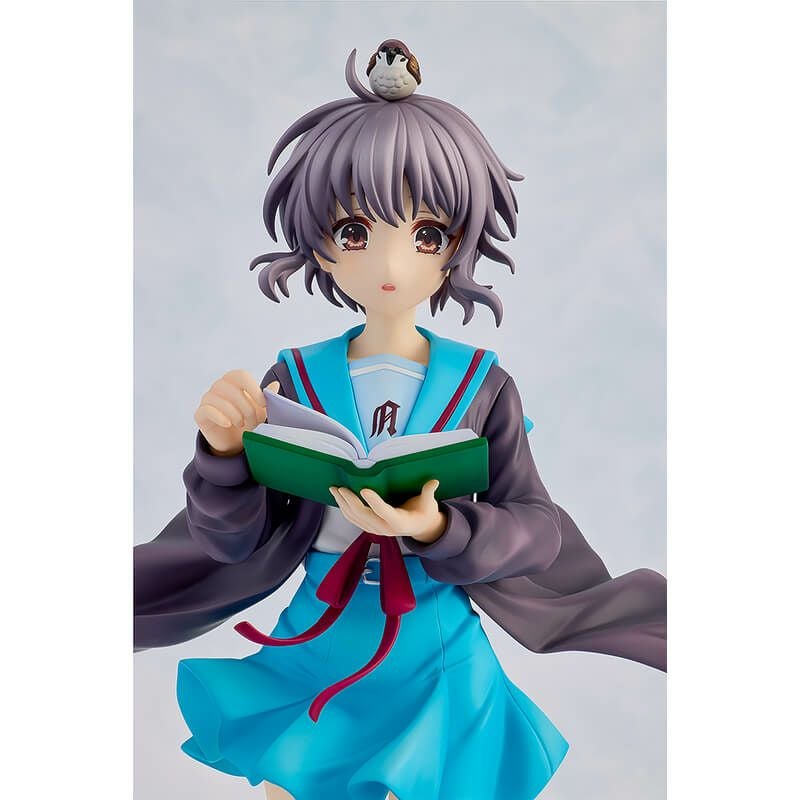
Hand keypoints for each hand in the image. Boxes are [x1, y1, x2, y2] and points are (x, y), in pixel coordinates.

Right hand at [194, 370, 277, 455]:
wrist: (234, 441)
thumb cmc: (248, 420)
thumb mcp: (261, 410)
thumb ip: (267, 397)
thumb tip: (275, 385)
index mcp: (233, 380)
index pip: (241, 375)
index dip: (253, 389)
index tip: (264, 404)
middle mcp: (218, 386)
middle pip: (232, 389)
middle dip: (247, 407)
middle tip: (254, 421)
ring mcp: (208, 399)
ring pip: (220, 400)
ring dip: (236, 414)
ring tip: (242, 424)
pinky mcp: (200, 414)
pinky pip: (208, 410)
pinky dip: (220, 417)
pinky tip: (229, 424)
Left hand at [328, 480, 446, 544]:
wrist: (420, 528)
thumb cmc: (424, 513)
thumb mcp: (430, 505)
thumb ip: (429, 494)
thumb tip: (433, 482)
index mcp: (400, 522)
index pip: (385, 512)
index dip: (374, 502)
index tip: (364, 489)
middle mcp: (385, 528)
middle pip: (364, 515)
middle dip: (350, 501)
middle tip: (341, 487)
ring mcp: (376, 529)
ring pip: (355, 518)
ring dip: (343, 504)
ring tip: (334, 489)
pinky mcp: (370, 528)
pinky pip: (353, 520)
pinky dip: (344, 509)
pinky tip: (339, 498)